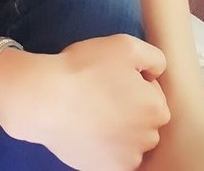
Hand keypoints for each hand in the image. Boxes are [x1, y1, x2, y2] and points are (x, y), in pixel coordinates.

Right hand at [0, 34, 169, 170]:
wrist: (45, 98)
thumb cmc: (85, 68)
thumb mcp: (125, 45)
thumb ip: (154, 57)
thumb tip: (157, 73)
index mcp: (157, 109)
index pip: (153, 92)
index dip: (133, 80)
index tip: (111, 75)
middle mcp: (148, 139)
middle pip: (144, 118)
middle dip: (129, 106)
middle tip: (100, 90)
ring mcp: (126, 159)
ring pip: (128, 139)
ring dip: (117, 127)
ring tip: (91, 109)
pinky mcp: (104, 170)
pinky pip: (110, 155)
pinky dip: (102, 144)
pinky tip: (86, 127)